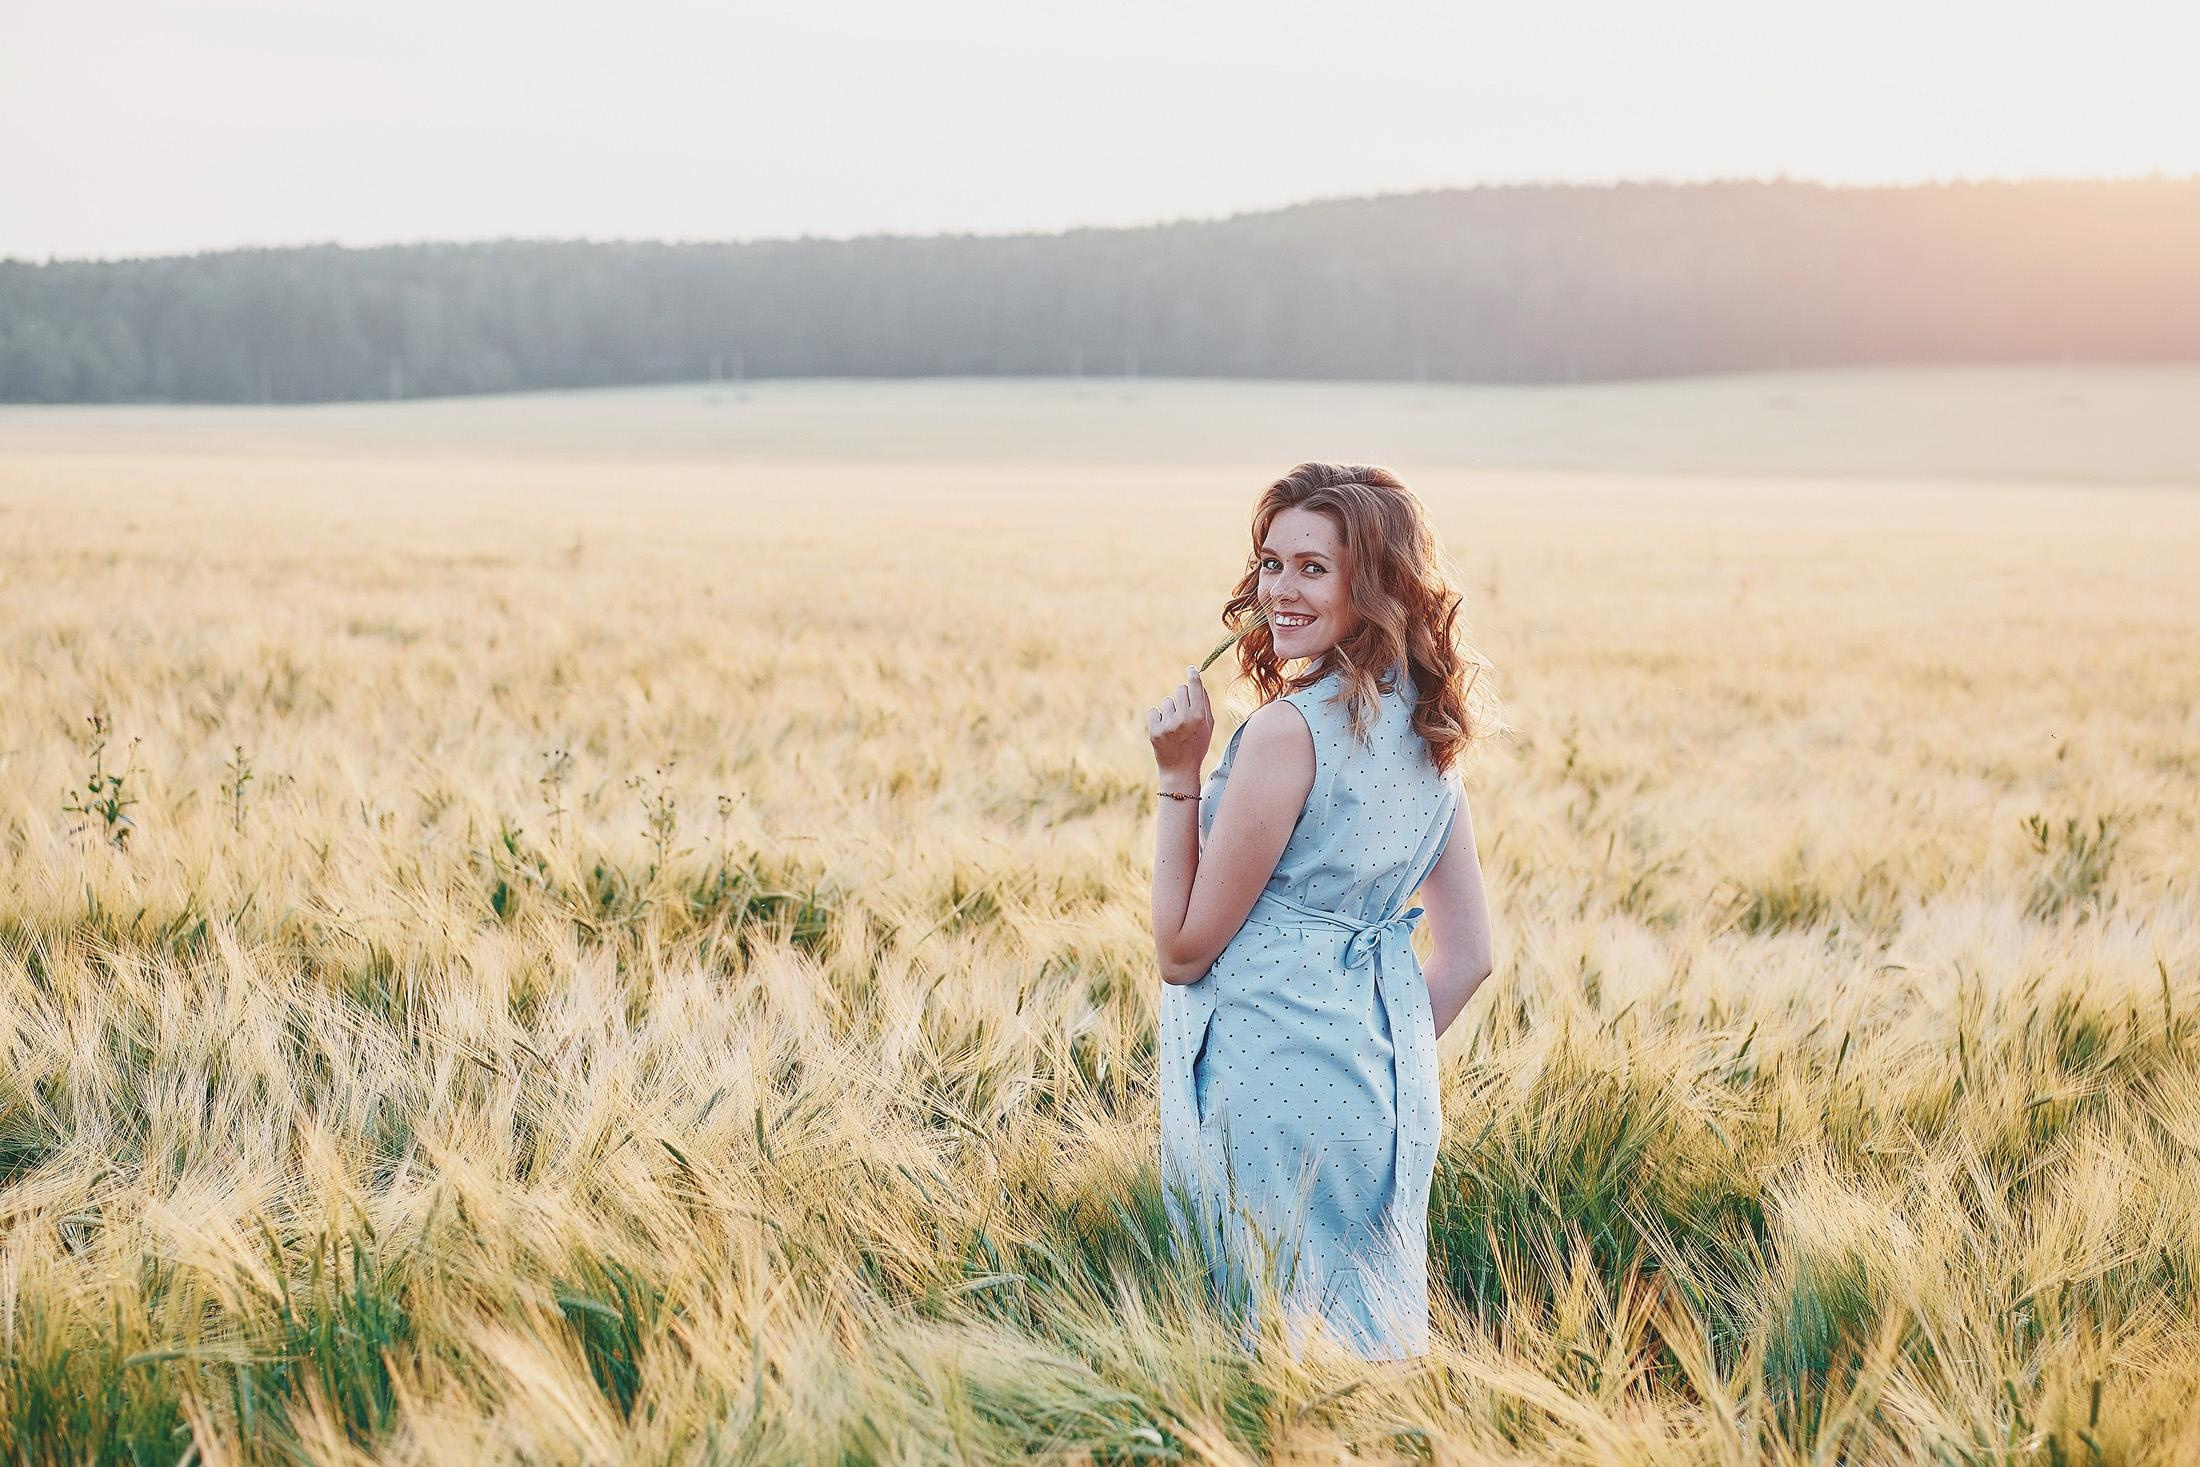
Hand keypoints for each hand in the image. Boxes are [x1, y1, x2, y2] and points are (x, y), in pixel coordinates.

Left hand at [1147, 664, 1213, 783]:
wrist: (1180, 769)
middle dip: (1182, 697)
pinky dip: (1158, 718)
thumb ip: (1204, 703)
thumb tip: (1198, 682)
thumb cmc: (1197, 746)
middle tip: (1184, 712)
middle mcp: (1183, 718)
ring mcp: (1168, 724)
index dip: (1193, 675)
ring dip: (1170, 710)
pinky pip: (1154, 711)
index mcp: (1199, 716)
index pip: (1194, 686)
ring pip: (1167, 701)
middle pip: (1180, 690)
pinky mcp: (1154, 730)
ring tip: (1175, 726)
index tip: (1191, 669)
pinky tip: (1165, 730)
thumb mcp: (1208, 726)